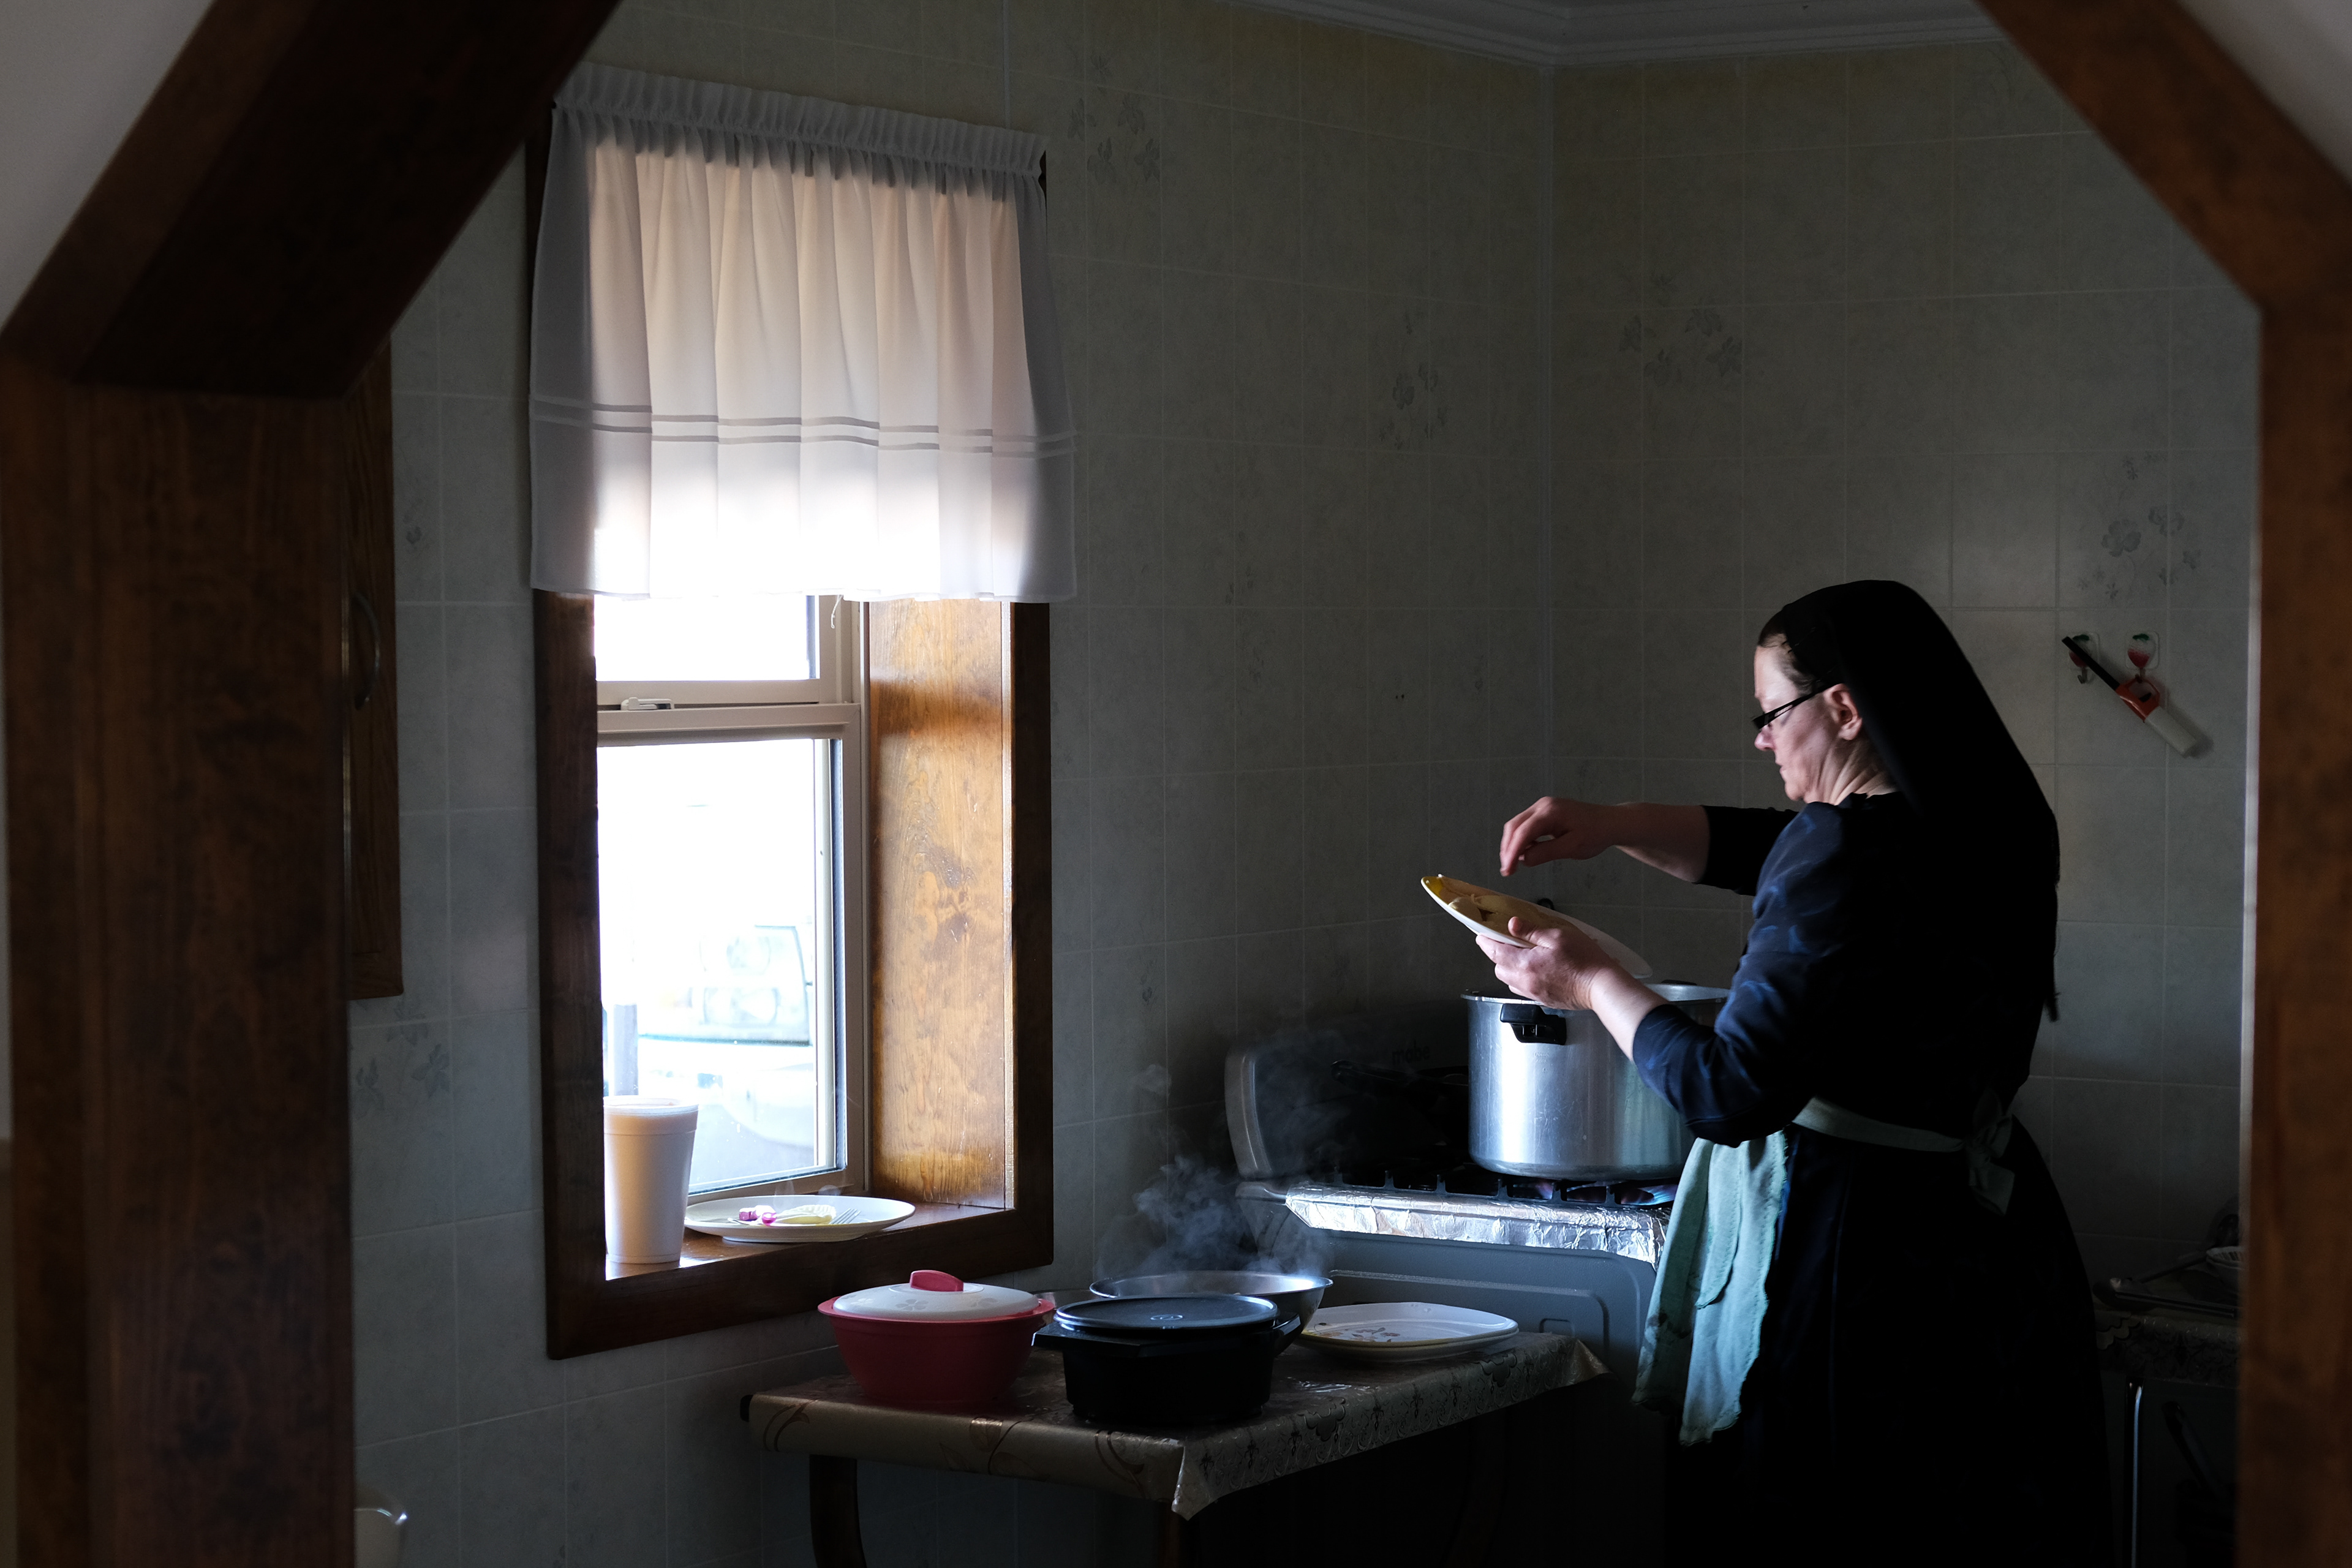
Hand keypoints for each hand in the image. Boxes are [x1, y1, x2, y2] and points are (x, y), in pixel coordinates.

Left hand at [1476, 918, 1619, 1011]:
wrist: (1602, 988)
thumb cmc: (1584, 960)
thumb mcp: (1557, 936)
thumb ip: (1531, 931)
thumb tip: (1512, 925)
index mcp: (1525, 964)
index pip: (1495, 952)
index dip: (1486, 941)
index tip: (1482, 934)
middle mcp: (1525, 982)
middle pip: (1499, 968)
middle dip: (1498, 954)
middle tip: (1506, 941)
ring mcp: (1534, 993)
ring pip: (1510, 981)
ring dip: (1509, 968)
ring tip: (1522, 955)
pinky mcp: (1544, 1000)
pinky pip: (1523, 989)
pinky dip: (1522, 978)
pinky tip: (1535, 969)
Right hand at [1498, 796, 1618, 876]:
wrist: (1610, 822)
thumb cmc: (1596, 835)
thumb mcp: (1573, 848)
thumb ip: (1547, 853)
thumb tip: (1523, 860)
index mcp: (1550, 812)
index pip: (1523, 832)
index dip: (1512, 852)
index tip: (1507, 871)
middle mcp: (1542, 806)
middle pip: (1514, 826)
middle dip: (1507, 849)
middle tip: (1507, 871)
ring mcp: (1542, 807)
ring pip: (1517, 825)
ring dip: (1512, 845)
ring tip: (1513, 866)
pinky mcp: (1544, 813)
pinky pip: (1526, 825)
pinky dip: (1522, 840)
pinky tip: (1525, 854)